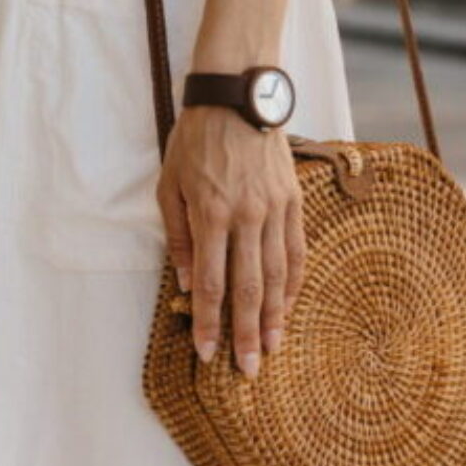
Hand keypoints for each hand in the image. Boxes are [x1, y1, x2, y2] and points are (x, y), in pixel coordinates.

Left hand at [158, 106, 305, 375]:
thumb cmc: (195, 140)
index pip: (211, 284)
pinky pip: (296, 250)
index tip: (208, 353)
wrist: (237, 96)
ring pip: (277, 275)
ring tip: (272, 347)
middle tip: (248, 369)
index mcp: (211, 214)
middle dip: (247, 333)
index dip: (209, 323)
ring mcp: (275, 209)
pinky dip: (293, 282)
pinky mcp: (294, 200)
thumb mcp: (169, 186)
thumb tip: (182, 282)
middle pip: (249, 288)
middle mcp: (247, 216)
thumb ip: (178, 237)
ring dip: (275, 315)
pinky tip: (289, 305)